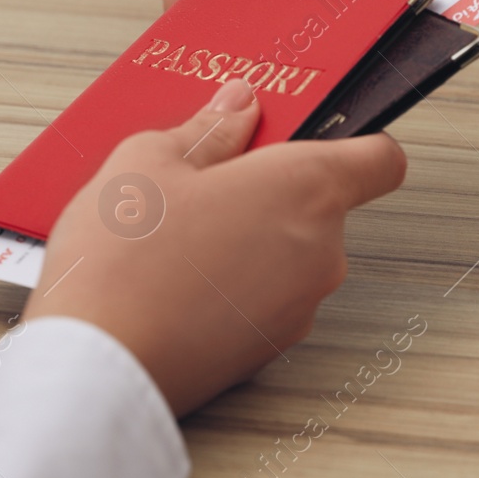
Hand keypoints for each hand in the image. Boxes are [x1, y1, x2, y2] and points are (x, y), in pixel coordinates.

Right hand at [22, 78, 406, 416]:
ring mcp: (299, 309)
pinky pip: (264, 299)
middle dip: (269, 190)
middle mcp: (321, 253)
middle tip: (204, 183)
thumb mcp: (150, 160)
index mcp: (306, 190)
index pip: (379, 158)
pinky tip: (174, 282)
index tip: (308, 135)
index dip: (352, 140)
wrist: (98, 369)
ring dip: (247, 239)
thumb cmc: (123, 264)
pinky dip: (232, 286)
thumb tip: (238, 108)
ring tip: (175, 237)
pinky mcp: (268, 352)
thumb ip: (210, 129)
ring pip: (288, 254)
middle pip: (321, 205)